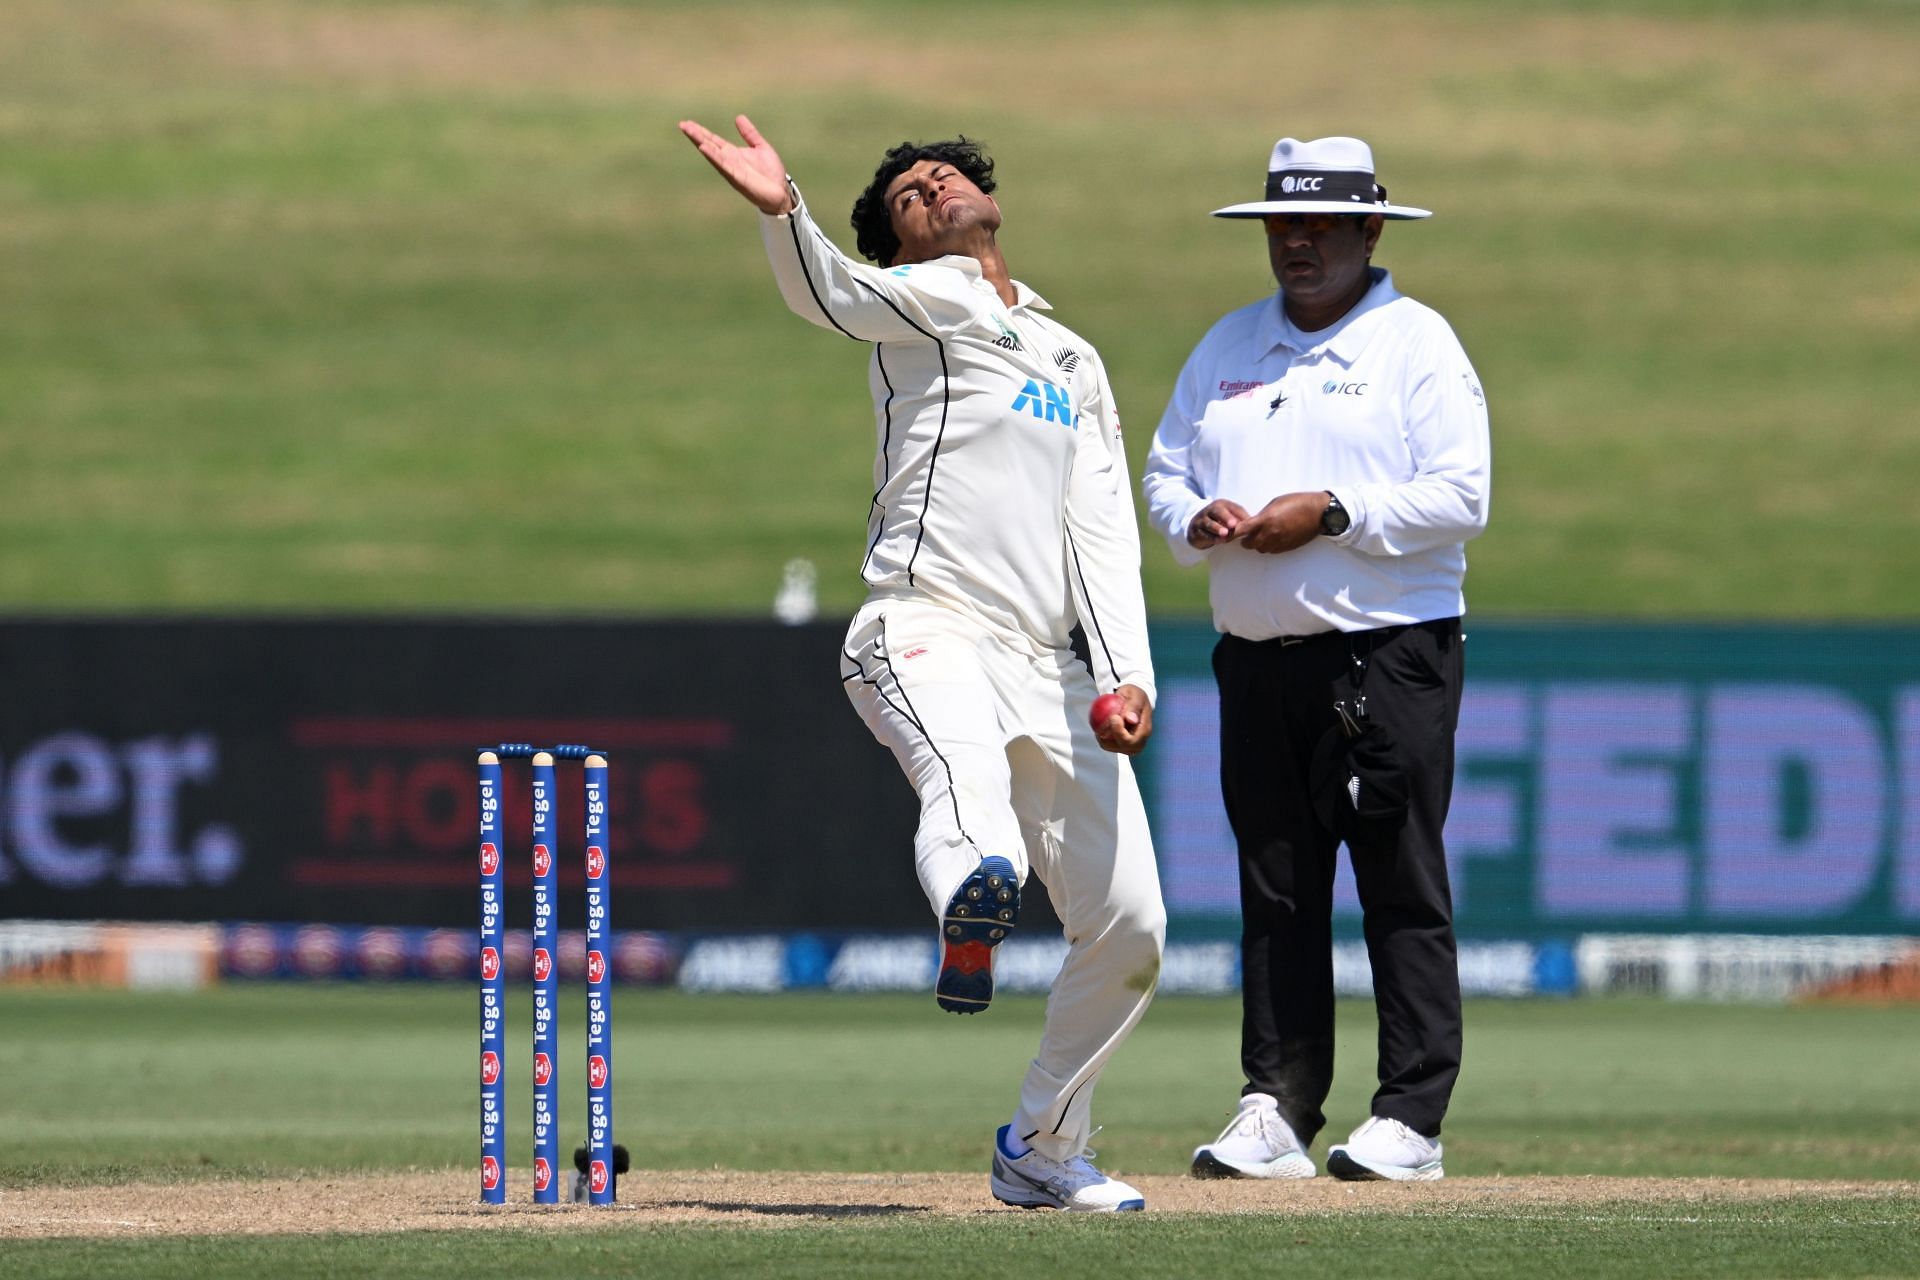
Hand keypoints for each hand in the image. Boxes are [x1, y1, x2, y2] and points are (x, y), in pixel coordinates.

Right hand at [677, 114, 794, 215]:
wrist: (781, 192)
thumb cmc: (771, 173)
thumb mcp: (761, 147)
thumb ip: (750, 134)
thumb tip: (738, 117)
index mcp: (733, 153)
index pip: (713, 140)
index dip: (701, 131)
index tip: (688, 123)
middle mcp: (729, 161)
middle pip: (709, 145)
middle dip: (696, 135)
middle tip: (682, 124)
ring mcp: (732, 169)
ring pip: (713, 154)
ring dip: (701, 143)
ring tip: (689, 131)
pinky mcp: (738, 178)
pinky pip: (723, 166)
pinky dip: (713, 156)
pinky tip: (704, 148)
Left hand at [1092, 684, 1153, 755]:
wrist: (1133, 701)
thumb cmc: (1134, 696)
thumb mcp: (1136, 695)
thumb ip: (1134, 706)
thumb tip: (1131, 719)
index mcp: (1145, 731)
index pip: (1132, 740)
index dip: (1120, 732)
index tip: (1113, 717)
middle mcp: (1139, 742)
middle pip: (1121, 747)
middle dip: (1108, 736)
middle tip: (1102, 722)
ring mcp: (1129, 746)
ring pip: (1111, 747)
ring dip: (1102, 736)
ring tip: (1099, 723)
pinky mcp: (1120, 746)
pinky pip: (1106, 745)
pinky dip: (1100, 736)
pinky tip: (1097, 727)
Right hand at [1188, 499, 1248, 548]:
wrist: (1196, 526)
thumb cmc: (1219, 521)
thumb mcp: (1230, 517)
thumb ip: (1241, 519)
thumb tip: (1256, 525)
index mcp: (1222, 504)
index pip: (1232, 507)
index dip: (1239, 514)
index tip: (1247, 521)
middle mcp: (1210, 509)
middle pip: (1218, 511)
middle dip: (1226, 517)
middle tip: (1233, 525)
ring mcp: (1201, 519)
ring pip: (1209, 523)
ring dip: (1217, 529)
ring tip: (1225, 534)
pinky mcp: (1196, 530)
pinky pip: (1203, 534)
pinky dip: (1211, 538)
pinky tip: (1218, 541)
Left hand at [1234, 491, 1330, 553]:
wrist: (1318, 513)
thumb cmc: (1297, 502)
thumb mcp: (1275, 503)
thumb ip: (1262, 515)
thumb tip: (1254, 523)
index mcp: (1265, 520)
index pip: (1241, 530)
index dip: (1231, 533)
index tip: (1227, 532)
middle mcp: (1270, 534)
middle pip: (1248, 544)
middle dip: (1244, 539)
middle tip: (1246, 533)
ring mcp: (1278, 543)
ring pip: (1259, 549)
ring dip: (1257, 543)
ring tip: (1262, 534)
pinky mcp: (1286, 548)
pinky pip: (1271, 551)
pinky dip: (1268, 546)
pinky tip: (1273, 537)